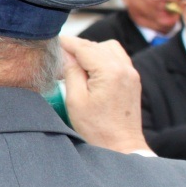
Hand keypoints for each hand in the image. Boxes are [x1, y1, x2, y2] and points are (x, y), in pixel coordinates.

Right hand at [59, 35, 150, 154]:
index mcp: (110, 72)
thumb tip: (66, 55)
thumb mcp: (75, 100)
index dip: (67, 42)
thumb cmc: (97, 128)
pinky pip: (117, 58)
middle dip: (77, 47)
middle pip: (96, 45)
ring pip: (108, 48)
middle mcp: (124, 68)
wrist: (121, 146)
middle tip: (59, 55)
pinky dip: (103, 57)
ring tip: (75, 62)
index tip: (53, 40)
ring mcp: (131, 73)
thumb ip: (71, 72)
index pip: (84, 47)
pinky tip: (91, 69)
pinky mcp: (132, 79)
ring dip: (91, 50)